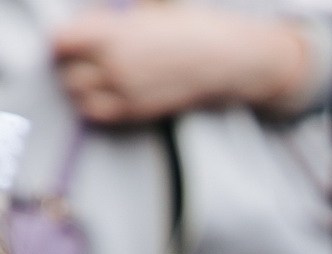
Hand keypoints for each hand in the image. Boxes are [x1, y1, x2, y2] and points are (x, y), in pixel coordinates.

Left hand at [52, 5, 309, 123]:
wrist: (220, 60)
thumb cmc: (187, 26)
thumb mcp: (145, 7)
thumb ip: (111, 18)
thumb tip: (89, 23)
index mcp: (113, 34)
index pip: (62, 42)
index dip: (61, 42)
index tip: (68, 40)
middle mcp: (115, 65)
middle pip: (68, 72)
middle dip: (69, 65)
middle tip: (78, 59)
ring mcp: (126, 92)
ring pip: (80, 97)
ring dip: (78, 88)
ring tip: (88, 79)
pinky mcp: (138, 111)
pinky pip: (99, 115)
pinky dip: (92, 106)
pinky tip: (101, 95)